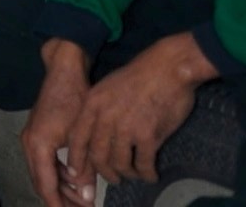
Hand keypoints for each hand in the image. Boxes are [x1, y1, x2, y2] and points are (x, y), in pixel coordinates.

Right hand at [22, 39, 93, 205]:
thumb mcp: (84, 136)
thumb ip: (85, 168)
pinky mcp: (38, 134)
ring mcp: (31, 139)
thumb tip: (87, 196)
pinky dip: (60, 173)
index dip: (58, 204)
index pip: (45, 185)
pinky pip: (45, 161)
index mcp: (38, 146)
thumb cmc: (75, 98)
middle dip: (61, 199)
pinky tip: (76, 179)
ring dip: (62, 187)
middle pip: (42, 182)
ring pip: (44, 173)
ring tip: (84, 199)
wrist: (64, 70)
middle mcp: (29, 145)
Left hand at [64, 33, 208, 190]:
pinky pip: (143, 164)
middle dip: (105, 173)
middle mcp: (104, 117)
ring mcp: (126, 127)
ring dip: (127, 174)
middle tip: (114, 178)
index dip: (77, 160)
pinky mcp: (148, 135)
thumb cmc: (140, 76)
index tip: (78, 172)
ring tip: (134, 175)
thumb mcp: (107, 88)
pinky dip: (146, 173)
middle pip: (97, 157)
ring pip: (119, 164)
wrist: (169, 67)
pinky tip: (151, 174)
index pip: (77, 139)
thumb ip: (98, 111)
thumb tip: (95, 136)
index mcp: (92, 104)